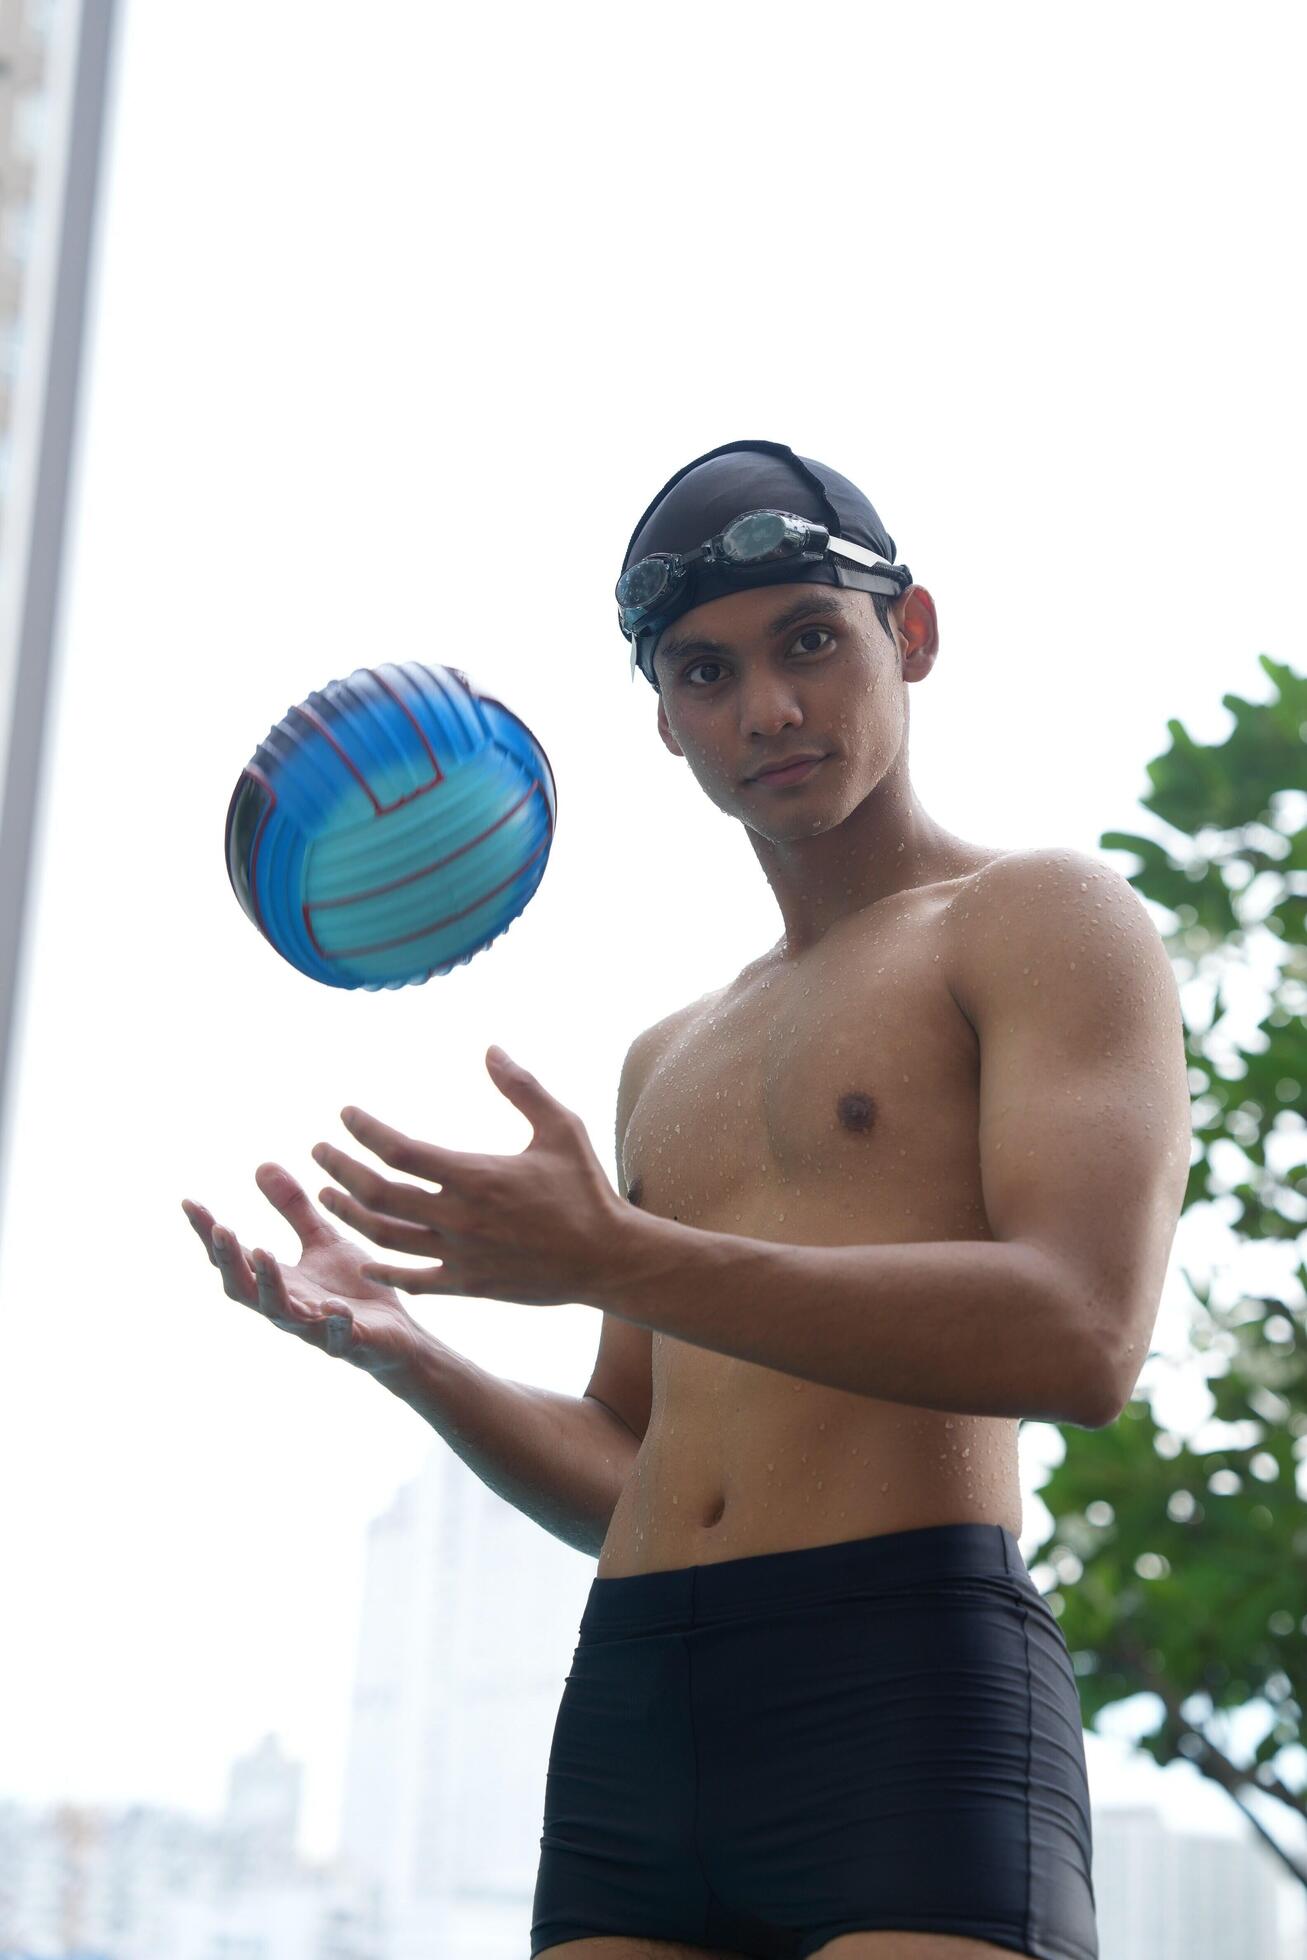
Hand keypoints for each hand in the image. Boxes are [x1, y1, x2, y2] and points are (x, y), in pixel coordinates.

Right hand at [181, 1163, 425, 1380]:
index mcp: (278, 1282)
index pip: (235, 1256)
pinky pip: (337, 1338)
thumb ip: (293, 1209)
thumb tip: (262, 1164)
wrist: (396, 1336)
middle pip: (243, 1288)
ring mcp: (316, 1328)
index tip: (189, 1201)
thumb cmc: (353, 1289)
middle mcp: (288, 1307)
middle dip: (228, 1259)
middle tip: (220, 1228)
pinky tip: (333, 1308)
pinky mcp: (349, 1343)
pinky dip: (333, 1324)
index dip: (209, 1233)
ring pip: (281, 1313)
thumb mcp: (322, 1241)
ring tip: (263, 1252)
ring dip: (269, 1284)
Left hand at [309, 1046, 627, 1306]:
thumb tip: (491, 1048)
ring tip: (326, 1196)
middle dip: (340, 1170)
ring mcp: (461, 1256)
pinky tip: (364, 1259)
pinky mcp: (468, 1285)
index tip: (346, 1114)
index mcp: (475, 1176)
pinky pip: (414, 1279)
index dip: (365, 1130)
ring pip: (386, 1236)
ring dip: (350, 1214)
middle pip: (379, 1194)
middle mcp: (459, 1218)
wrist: (609, 1259)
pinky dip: (384, 1270)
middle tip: (318, 1151)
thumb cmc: (586, 1189)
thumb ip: (522, 1087)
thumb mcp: (561, 1127)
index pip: (399, 1150)